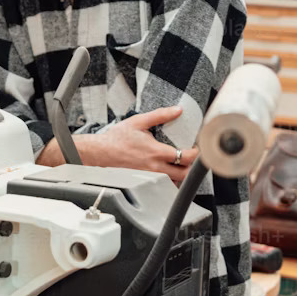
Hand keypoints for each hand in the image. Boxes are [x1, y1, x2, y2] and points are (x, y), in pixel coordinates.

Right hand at [77, 105, 195, 179]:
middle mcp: (155, 168)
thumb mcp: (139, 121)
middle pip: (184, 174)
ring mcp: (150, 177)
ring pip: (174, 182)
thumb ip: (160, 115)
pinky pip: (163, 185)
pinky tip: (168, 171)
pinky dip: (169, 180)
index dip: (195, 153)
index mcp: (156, 152)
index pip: (185, 157)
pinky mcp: (145, 181)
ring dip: (181, 174)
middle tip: (190, 157)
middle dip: (191, 166)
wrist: (100, 152)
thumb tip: (177, 110)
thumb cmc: (117, 138)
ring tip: (181, 164)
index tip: (195, 148)